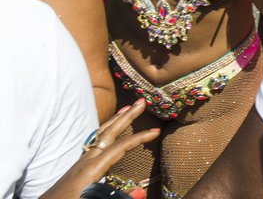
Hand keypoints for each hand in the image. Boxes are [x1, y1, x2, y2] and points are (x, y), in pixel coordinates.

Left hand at [40, 99, 159, 198]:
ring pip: (101, 133)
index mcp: (91, 169)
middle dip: (126, 116)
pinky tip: (110, 130)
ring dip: (116, 119)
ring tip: (128, 107)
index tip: (156, 131)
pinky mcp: (79, 165)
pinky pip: (96, 140)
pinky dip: (106, 129)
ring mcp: (82, 160)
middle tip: (141, 101)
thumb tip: (141, 193)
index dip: (139, 138)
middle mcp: (87, 159)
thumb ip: (116, 197)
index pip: (120, 147)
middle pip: (110, 131)